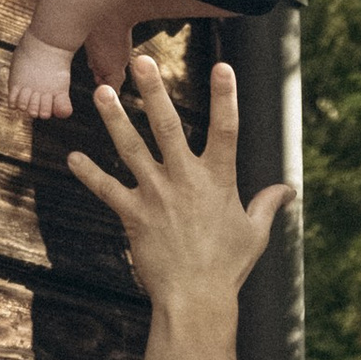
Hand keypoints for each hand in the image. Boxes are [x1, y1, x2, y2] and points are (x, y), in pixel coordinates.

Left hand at [67, 52, 288, 312]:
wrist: (196, 299)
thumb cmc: (228, 267)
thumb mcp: (255, 233)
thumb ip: (267, 204)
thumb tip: (288, 190)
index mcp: (219, 179)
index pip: (227, 129)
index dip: (226, 96)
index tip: (224, 66)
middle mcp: (185, 179)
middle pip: (167, 125)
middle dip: (154, 90)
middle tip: (141, 60)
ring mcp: (156, 194)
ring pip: (131, 148)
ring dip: (115, 118)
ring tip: (100, 91)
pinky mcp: (133, 215)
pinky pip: (107, 189)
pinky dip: (89, 174)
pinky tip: (72, 157)